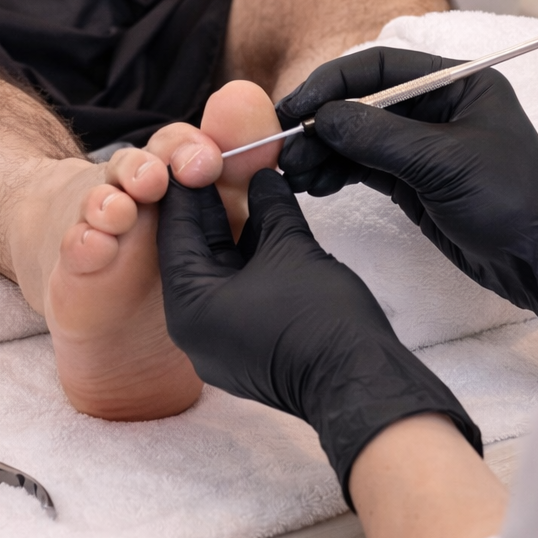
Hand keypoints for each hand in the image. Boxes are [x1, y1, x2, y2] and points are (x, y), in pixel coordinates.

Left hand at [158, 169, 481, 500]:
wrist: (362, 385)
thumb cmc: (319, 317)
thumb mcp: (291, 246)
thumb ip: (270, 206)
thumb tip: (262, 177)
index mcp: (189, 305)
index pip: (175, 232)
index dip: (187, 188)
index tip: (193, 152)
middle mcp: (191, 329)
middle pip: (192, 252)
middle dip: (209, 208)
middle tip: (218, 163)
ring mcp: (216, 344)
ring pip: (215, 274)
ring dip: (230, 234)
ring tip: (244, 187)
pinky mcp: (242, 351)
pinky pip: (231, 295)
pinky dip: (243, 262)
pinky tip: (262, 227)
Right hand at [277, 47, 537, 339]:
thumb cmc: (510, 202)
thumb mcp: (443, 162)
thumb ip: (379, 137)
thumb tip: (322, 118)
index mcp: (455, 84)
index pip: (378, 67)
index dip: (332, 82)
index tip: (294, 106)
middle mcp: (435, 107)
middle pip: (361, 101)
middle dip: (321, 123)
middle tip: (284, 148)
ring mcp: (421, 144)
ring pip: (356, 137)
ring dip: (322, 152)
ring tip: (293, 174)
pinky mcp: (411, 179)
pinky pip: (363, 166)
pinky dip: (336, 173)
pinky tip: (314, 185)